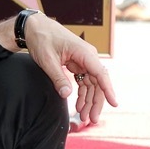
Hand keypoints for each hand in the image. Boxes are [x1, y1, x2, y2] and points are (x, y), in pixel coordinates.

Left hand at [0, 13, 118, 127]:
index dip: (108, 89)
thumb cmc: (42, 40)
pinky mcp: (78, 64)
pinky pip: (84, 81)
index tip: (114, 103)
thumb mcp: (47, 60)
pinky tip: (79, 106)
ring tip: (84, 116)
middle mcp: (88, 56)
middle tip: (93, 119)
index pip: (100, 73)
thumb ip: (58, 77)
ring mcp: (84, 60)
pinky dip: (82, 94)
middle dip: (96, 102)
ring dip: (89, 100)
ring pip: (92, 84)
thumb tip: (67, 95)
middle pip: (98, 82)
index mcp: (84, 52)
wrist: (35, 28)